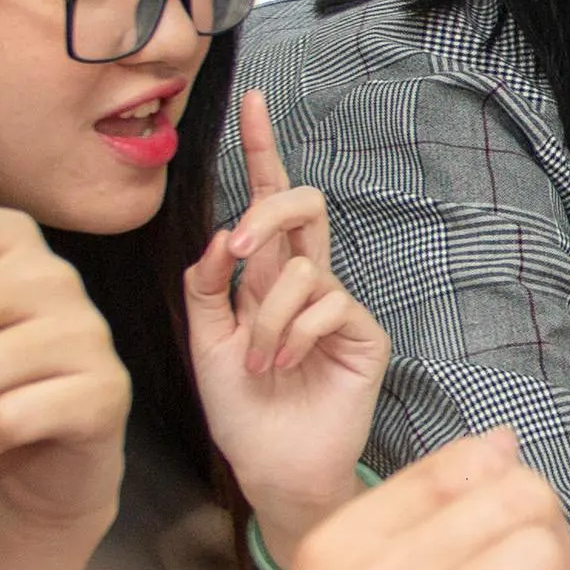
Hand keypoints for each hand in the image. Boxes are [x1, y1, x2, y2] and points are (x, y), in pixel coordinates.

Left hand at [190, 90, 391, 541]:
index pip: (268, 201)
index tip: (252, 101)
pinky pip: (327, 304)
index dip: (264, 150)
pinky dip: (293, 336)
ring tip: (259, 364)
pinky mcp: (365, 333)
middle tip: (238, 250)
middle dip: (266, 214)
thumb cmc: (241, 412)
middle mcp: (305, 282)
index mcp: (266, 277)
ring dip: (266, 319)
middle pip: (302, 206)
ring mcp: (339, 306)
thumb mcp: (205, 344)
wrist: (272, 469)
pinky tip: (285, 368)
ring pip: (302, 268)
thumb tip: (219, 237)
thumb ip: (205, 288)